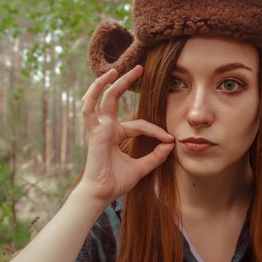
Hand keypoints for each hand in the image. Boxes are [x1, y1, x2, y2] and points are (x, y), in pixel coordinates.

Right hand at [77, 65, 174, 202]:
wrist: (103, 193)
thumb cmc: (117, 182)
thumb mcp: (142, 167)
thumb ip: (156, 156)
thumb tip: (171, 144)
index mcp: (116, 135)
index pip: (139, 124)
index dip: (155, 131)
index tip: (169, 138)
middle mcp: (106, 127)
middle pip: (114, 98)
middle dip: (126, 82)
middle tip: (140, 68)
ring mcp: (98, 127)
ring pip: (101, 98)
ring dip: (107, 82)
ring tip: (118, 68)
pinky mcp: (94, 130)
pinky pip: (90, 107)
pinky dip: (95, 93)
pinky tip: (105, 80)